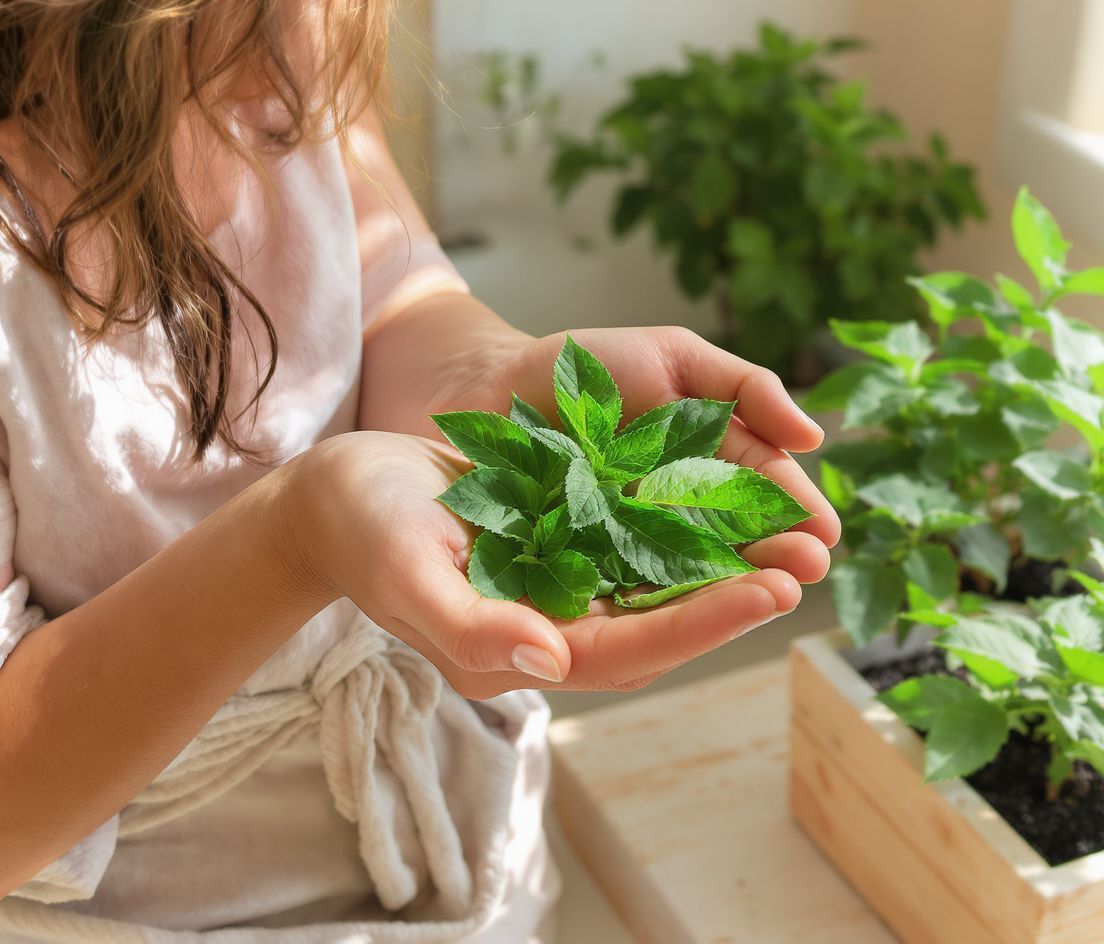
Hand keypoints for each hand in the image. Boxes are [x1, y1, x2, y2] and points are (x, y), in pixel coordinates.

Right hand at [292, 430, 810, 699]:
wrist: (340, 492)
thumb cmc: (362, 529)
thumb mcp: (404, 571)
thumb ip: (468, 627)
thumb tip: (549, 663)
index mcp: (517, 650)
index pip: (628, 650)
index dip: (700, 624)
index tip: (768, 590)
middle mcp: (550, 629)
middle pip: (659, 623)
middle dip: (734, 596)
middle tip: (807, 559)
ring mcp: (558, 588)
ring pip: (657, 585)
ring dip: (723, 561)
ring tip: (790, 530)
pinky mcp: (561, 545)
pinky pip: (635, 543)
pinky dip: (682, 526)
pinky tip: (728, 496)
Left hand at [502, 326, 839, 577]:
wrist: (492, 382)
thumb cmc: (586, 366)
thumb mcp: (675, 359)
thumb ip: (745, 388)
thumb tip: (816, 436)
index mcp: (707, 465)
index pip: (763, 492)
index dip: (793, 510)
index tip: (824, 531)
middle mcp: (677, 513)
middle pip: (734, 540)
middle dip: (772, 554)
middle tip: (807, 568)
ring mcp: (629, 545)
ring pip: (687, 571)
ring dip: (728, 585)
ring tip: (765, 593)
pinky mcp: (583, 568)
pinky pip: (624, 585)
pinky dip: (656, 595)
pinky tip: (686, 605)